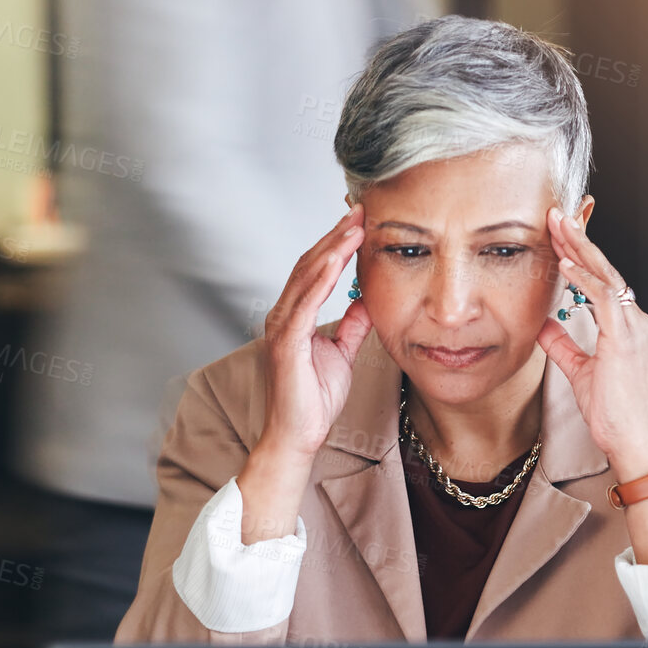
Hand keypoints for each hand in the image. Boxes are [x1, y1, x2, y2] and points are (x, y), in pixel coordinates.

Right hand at [256, 203, 374, 462]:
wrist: (298, 435)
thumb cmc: (314, 398)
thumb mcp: (342, 352)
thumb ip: (351, 324)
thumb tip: (365, 299)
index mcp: (295, 316)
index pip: (315, 270)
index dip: (336, 244)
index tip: (360, 222)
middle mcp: (284, 315)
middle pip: (309, 265)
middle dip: (335, 236)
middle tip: (359, 211)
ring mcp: (282, 328)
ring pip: (305, 278)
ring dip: (330, 249)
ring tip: (353, 227)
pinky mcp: (286, 343)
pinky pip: (304, 304)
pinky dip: (320, 280)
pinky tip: (336, 261)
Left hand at [535, 206, 647, 482]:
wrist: (632, 439)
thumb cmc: (612, 411)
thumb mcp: (579, 370)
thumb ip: (562, 344)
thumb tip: (542, 324)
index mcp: (624, 325)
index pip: (600, 279)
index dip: (579, 255)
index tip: (557, 235)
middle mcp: (633, 319)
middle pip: (604, 268)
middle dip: (579, 240)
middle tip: (556, 214)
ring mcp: (632, 326)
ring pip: (605, 274)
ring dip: (580, 248)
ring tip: (558, 225)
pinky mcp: (625, 337)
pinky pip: (604, 297)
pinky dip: (584, 278)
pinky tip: (565, 263)